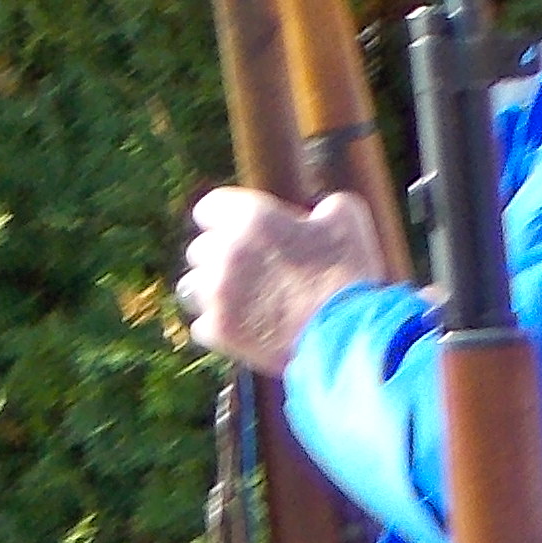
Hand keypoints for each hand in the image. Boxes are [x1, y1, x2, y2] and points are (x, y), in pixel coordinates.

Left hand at [180, 183, 390, 375]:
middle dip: (220, 256)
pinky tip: (247, 327)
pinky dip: (221, 325)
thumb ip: (323, 204)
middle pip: (199, 248)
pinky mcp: (217, 330)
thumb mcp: (348, 219)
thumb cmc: (348, 275)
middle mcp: (224, 252)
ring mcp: (216, 294)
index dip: (225, 218)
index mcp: (252, 218)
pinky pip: (202, 323)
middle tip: (251, 269)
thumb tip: (317, 212)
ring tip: (243, 300)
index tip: (239, 230)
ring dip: (213, 290)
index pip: (208, 207)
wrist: (346, 338)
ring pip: (192, 286)